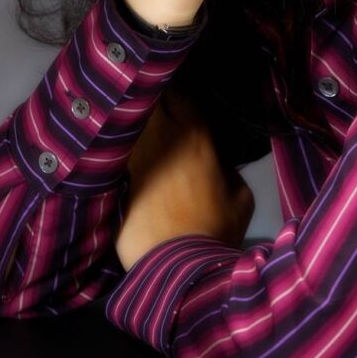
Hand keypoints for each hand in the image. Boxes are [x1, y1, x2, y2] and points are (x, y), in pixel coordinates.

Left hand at [115, 87, 254, 271]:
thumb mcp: (240, 198)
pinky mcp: (116, 178)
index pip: (179, 91)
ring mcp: (133, 156)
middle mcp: (160, 137)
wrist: (177, 270)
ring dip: (131, 121)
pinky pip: (116, 152)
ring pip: (128, 122)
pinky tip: (120, 153)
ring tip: (134, 124)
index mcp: (194, 135)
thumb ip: (229, 171)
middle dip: (148, 95)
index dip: (176, 88)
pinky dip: (118, 148)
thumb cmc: (215, 231)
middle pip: (147, 97)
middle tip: (152, 100)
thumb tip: (219, 164)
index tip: (176, 88)